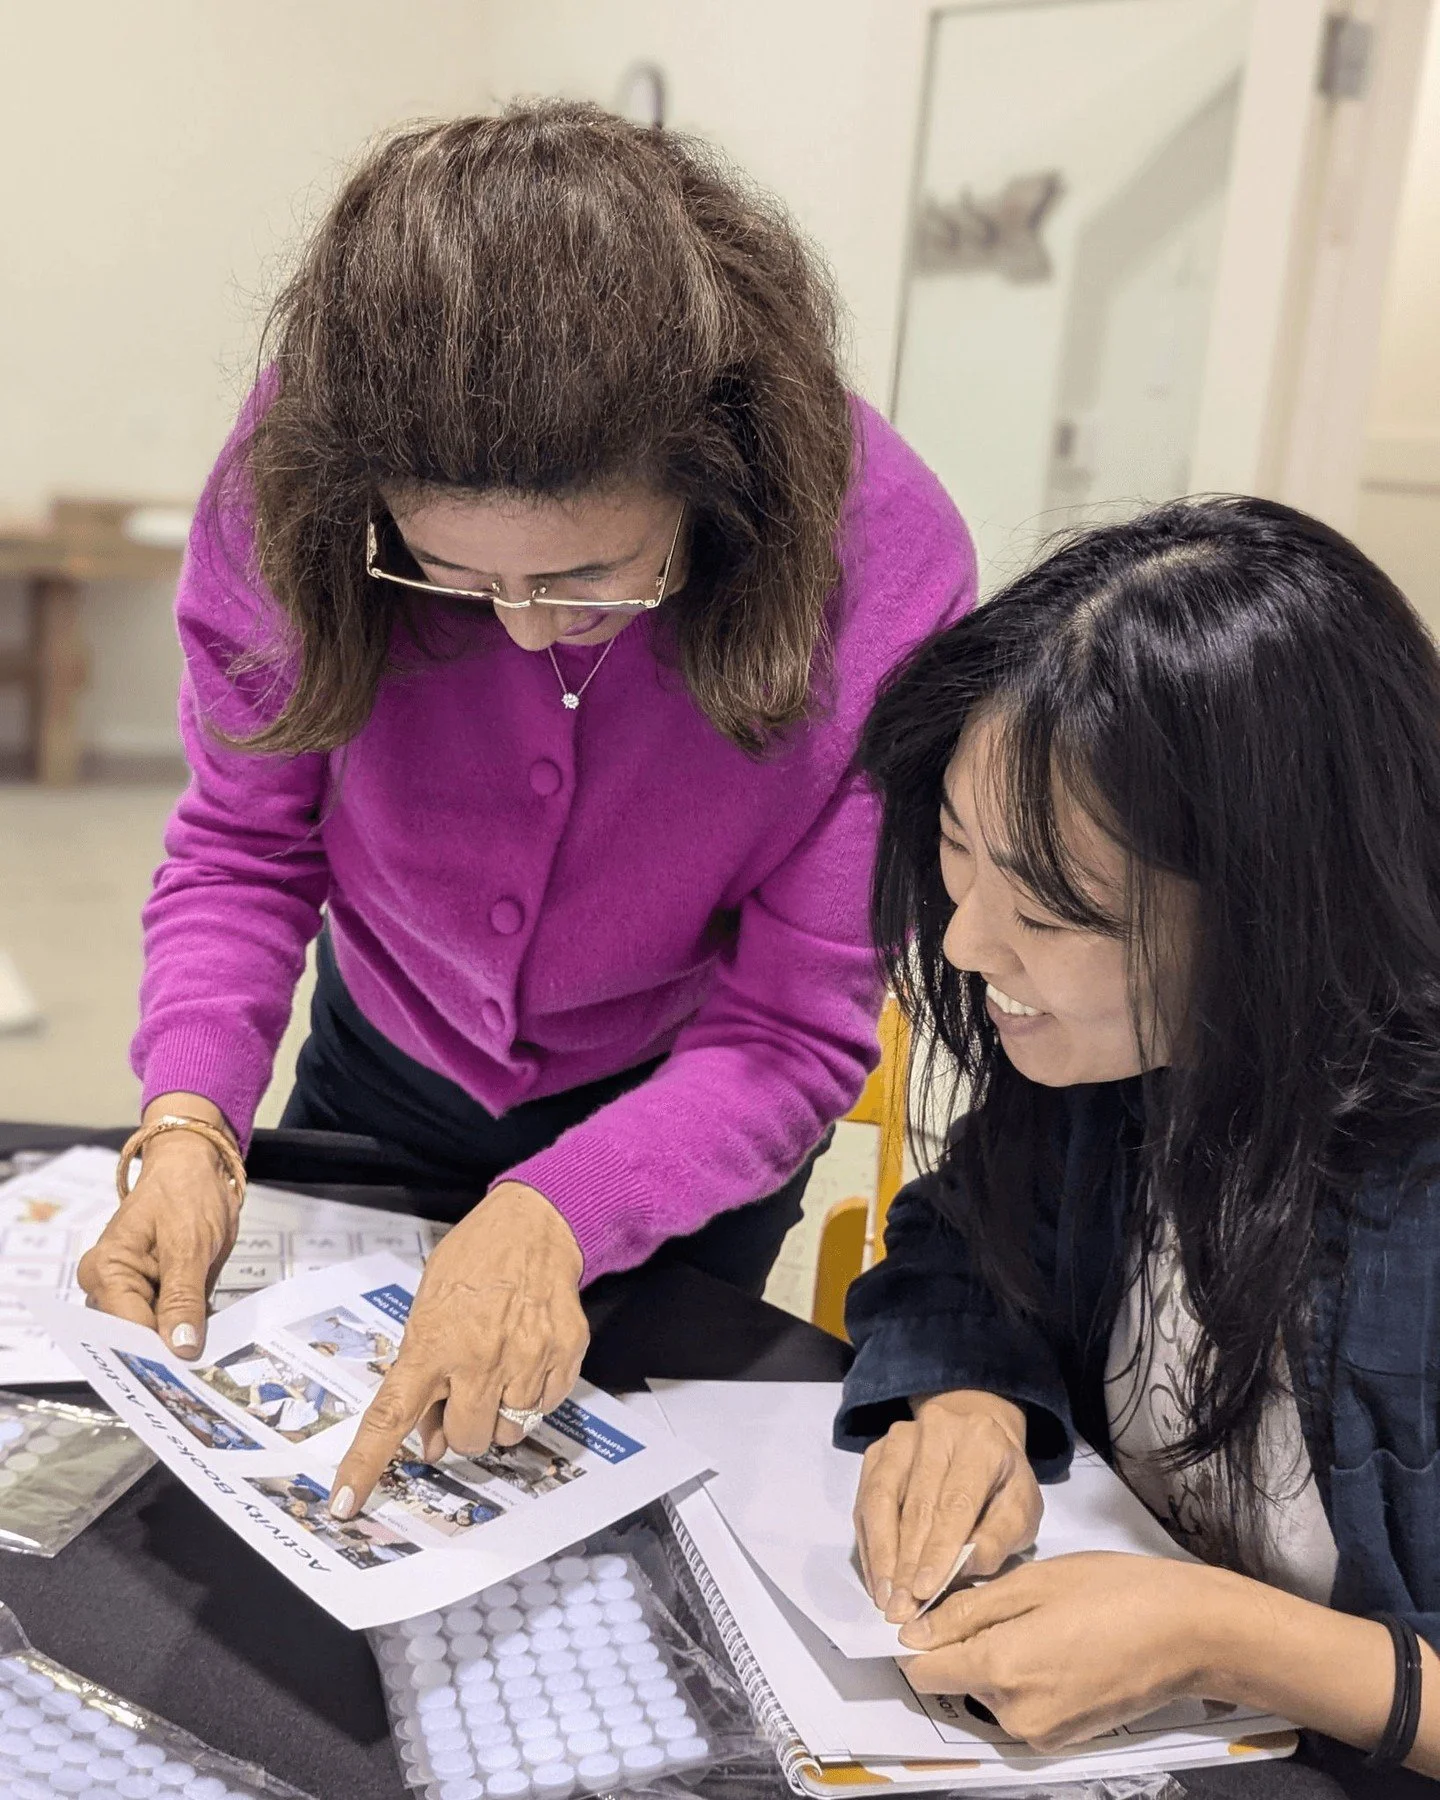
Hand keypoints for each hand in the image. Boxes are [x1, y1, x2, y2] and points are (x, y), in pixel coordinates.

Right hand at [76, 1098, 242, 1357]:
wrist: (193, 1164)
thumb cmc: (185, 1191)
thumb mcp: (190, 1243)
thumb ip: (183, 1297)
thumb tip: (180, 1348)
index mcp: (106, 1269)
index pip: (127, 1327)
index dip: (158, 1351)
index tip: (189, 1370)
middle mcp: (107, 1285)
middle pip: (136, 1335)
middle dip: (169, 1350)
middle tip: (205, 1368)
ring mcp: (129, 1290)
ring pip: (154, 1332)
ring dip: (182, 1340)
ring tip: (213, 1350)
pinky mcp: (152, 1291)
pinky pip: (168, 1319)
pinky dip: (188, 1326)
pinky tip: (210, 1334)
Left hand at [330, 1181, 587, 1518]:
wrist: (534, 1224)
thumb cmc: (473, 1264)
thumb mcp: (428, 1310)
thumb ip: (424, 1377)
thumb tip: (432, 1442)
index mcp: (433, 1343)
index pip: (390, 1416)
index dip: (365, 1464)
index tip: (345, 1502)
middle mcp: (480, 1356)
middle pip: (467, 1440)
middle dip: (464, 1426)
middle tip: (467, 1389)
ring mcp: (527, 1356)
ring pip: (510, 1431)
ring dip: (501, 1413)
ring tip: (500, 1367)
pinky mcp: (565, 1354)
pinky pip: (546, 1408)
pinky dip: (534, 1395)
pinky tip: (526, 1356)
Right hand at [855, 1389, 1040, 1622]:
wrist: (979, 1438)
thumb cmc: (1003, 1483)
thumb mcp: (1021, 1510)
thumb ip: (999, 1538)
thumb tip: (962, 1569)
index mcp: (981, 1440)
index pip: (956, 1502)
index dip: (938, 1549)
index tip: (925, 1590)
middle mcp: (936, 1429)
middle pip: (917, 1504)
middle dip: (908, 1563)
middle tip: (902, 1609)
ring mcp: (901, 1437)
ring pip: (882, 1500)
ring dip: (883, 1555)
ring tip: (886, 1599)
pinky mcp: (877, 1451)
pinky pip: (865, 1501)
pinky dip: (871, 1544)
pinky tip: (878, 1578)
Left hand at [899, 1551, 1232, 1750]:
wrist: (1188, 1634)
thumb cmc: (1115, 1593)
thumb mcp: (1033, 1582)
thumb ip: (967, 1610)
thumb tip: (914, 1631)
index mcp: (1002, 1669)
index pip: (924, 1669)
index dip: (918, 1638)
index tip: (927, 1612)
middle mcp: (1015, 1714)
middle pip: (958, 1679)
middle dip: (969, 1642)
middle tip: (1012, 1603)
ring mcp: (1042, 1734)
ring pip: (990, 1693)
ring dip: (1000, 1659)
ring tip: (1044, 1621)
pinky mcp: (1063, 1740)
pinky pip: (1022, 1707)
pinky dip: (1027, 1678)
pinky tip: (1060, 1645)